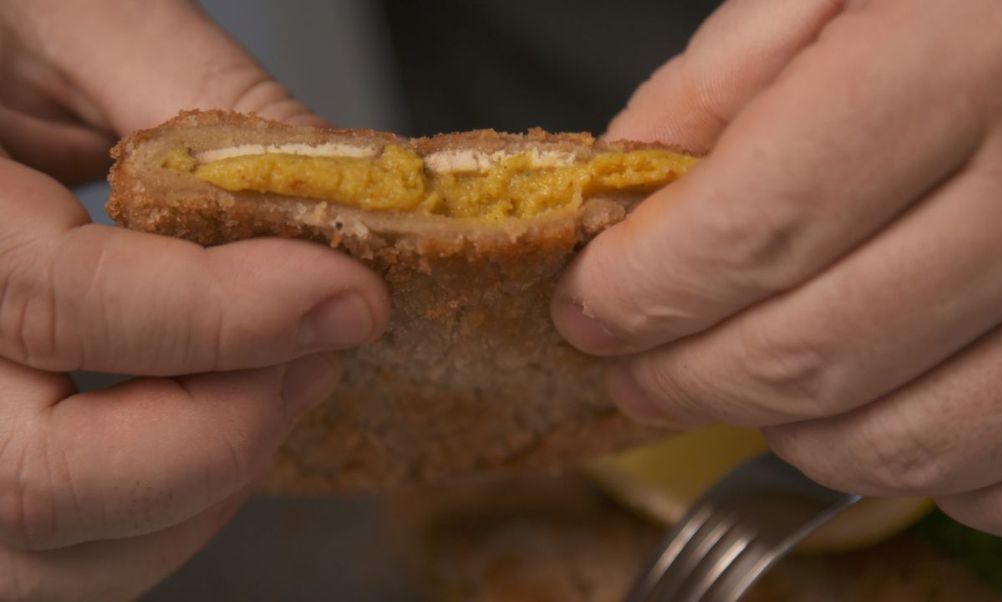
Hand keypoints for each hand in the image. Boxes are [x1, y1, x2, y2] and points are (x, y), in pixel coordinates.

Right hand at [0, 1, 388, 598]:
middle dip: (227, 428)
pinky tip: (220, 421)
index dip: (229, 315)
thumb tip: (347, 191)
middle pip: (45, 479)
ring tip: (283, 377)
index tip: (348, 293)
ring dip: (209, 484)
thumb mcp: (76, 18)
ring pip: (57, 550)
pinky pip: (64, 555)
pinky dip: (168, 516)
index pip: (60, 307)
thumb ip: (204, 104)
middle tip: (321, 344)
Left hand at [554, 0, 1001, 547]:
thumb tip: (627, 182)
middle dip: (683, 378)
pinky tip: (875, 409)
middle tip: (637, 366)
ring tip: (745, 382)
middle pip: (811, 356)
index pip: (755, 231)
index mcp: (974, 62)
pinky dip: (919, 474)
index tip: (590, 307)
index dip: (642, 293)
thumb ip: (727, 77)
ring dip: (786, 433)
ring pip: (904, 444)